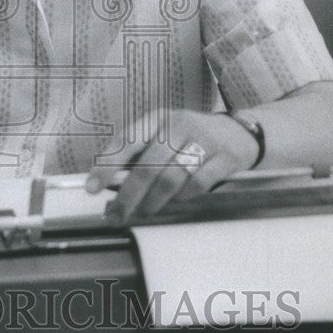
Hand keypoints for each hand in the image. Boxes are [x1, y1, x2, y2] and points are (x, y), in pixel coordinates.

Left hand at [86, 109, 257, 223]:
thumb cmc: (192, 138)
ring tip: (145, 210)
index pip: (126, 141)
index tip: (92, 188)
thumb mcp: (165, 134)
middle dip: (128, 196)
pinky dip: (182, 198)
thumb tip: (110, 186)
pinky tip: (176, 200)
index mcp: (158, 118)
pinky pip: (196, 186)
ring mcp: (204, 140)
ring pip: (170, 179)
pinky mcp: (224, 158)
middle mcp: (179, 125)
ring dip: (154, 201)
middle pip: (147, 166)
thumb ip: (141, 155)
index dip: (106, 165)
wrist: (240, 132)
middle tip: (117, 214)